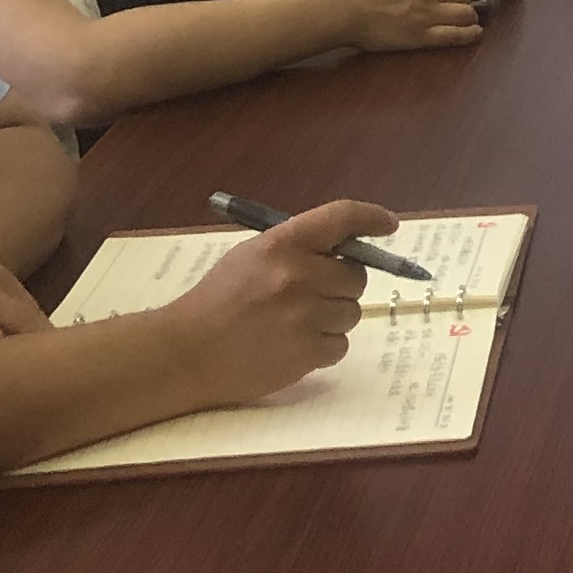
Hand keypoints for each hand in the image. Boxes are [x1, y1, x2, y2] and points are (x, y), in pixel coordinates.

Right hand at [163, 200, 387, 407]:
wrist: (184, 353)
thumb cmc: (218, 300)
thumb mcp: (253, 256)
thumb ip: (298, 248)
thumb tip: (347, 248)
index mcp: (282, 243)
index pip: (341, 217)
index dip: (371, 218)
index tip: (388, 225)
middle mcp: (298, 275)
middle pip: (356, 275)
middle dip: (342, 284)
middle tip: (316, 294)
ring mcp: (303, 317)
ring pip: (351, 312)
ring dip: (332, 318)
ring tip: (297, 323)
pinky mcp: (305, 354)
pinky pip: (339, 345)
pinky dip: (324, 347)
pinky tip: (294, 345)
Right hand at [333, 0, 487, 52]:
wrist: (343, 6)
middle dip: (469, 0)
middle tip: (468, 6)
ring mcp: (429, 12)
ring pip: (468, 13)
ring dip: (471, 17)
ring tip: (470, 20)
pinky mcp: (422, 36)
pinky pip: (457, 35)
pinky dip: (469, 34)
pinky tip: (474, 33)